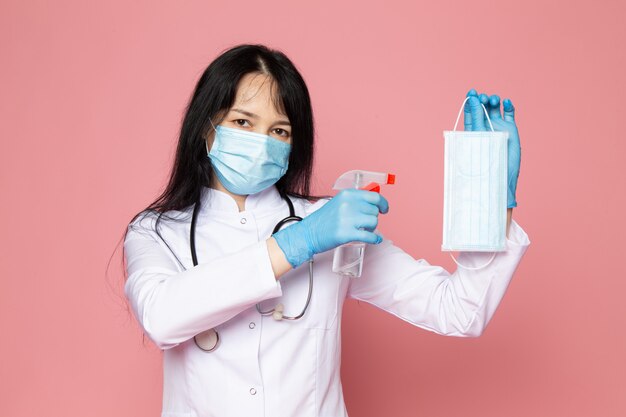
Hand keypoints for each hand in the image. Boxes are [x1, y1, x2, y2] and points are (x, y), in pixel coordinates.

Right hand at [273, 189, 388, 267]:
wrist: (309, 233)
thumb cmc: (325, 219)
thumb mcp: (339, 202)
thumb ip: (355, 200)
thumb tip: (376, 202)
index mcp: (347, 194)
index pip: (374, 197)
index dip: (383, 203)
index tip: (384, 209)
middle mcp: (348, 204)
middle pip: (374, 211)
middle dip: (373, 218)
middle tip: (366, 223)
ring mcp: (347, 219)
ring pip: (373, 222)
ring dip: (372, 228)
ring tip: (364, 230)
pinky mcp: (347, 234)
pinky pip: (369, 236)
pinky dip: (375, 239)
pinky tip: (375, 240)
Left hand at [464, 88, 520, 207]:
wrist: (499, 173)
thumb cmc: (483, 158)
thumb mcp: (477, 135)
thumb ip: (476, 116)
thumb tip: (473, 99)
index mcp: (472, 128)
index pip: (470, 110)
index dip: (471, 100)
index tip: (472, 92)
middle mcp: (484, 126)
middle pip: (482, 106)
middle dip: (483, 99)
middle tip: (484, 99)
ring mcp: (497, 126)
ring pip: (495, 107)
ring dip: (494, 100)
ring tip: (495, 100)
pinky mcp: (509, 128)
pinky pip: (509, 113)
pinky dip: (508, 105)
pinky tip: (506, 102)